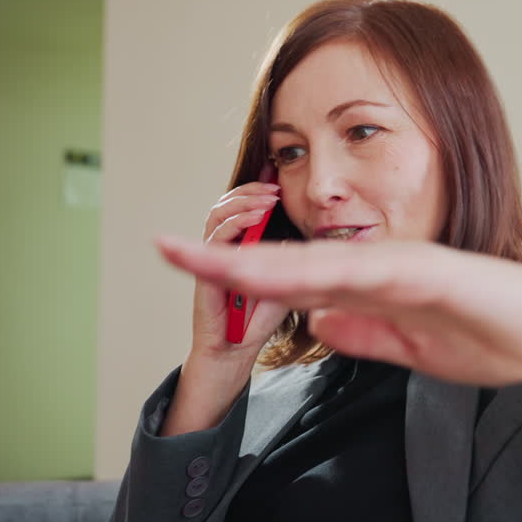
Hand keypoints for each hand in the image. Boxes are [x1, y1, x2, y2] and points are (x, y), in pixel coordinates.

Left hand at [156, 238, 521, 386]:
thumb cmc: (501, 336)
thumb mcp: (416, 351)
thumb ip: (368, 333)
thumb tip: (317, 323)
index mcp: (379, 287)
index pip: (299, 281)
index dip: (243, 275)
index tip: (192, 269)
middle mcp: (386, 267)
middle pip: (295, 264)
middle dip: (230, 257)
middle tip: (166, 249)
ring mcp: (411, 265)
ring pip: (322, 262)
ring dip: (263, 262)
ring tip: (204, 259)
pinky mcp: (438, 271)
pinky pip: (373, 272)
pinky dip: (328, 270)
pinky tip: (289, 275)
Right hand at [190, 181, 291, 357]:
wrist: (233, 351)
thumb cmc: (260, 318)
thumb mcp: (285, 280)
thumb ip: (292, 254)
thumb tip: (315, 230)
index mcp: (240, 244)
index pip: (246, 206)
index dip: (257, 187)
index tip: (276, 170)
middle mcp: (223, 247)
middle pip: (230, 203)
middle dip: (251, 188)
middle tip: (274, 181)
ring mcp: (212, 259)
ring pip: (219, 214)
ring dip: (243, 201)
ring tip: (269, 197)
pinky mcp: (206, 274)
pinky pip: (216, 240)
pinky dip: (235, 224)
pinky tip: (256, 218)